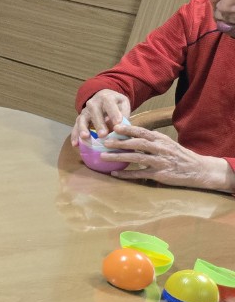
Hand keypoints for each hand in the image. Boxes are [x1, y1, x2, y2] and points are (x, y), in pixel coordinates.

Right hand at [71, 89, 130, 145]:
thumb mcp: (123, 104)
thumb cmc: (116, 104)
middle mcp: (93, 103)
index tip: (118, 123)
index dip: (113, 113)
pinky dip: (75, 135)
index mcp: (106, 98)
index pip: (110, 104)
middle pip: (95, 112)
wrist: (104, 98)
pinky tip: (75, 144)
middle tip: (103, 135)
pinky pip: (76, 126)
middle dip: (99, 124)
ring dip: (83, 128)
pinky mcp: (80, 118)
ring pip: (82, 119)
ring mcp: (85, 111)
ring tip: (85, 137)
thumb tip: (121, 128)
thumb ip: (123, 114)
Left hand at [101, 125, 234, 190]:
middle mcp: (161, 149)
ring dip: (119, 157)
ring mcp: (160, 162)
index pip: (142, 131)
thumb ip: (151, 141)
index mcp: (161, 139)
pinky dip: (127, 174)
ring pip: (136, 158)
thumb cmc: (179, 156)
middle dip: (120, 142)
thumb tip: (130, 136)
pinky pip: (140, 174)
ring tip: (104, 156)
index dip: (128, 129)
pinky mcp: (160, 174)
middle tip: (105, 141)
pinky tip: (115, 173)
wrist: (199, 169)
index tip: (114, 127)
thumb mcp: (167, 144)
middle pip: (137, 143)